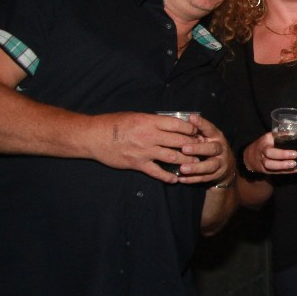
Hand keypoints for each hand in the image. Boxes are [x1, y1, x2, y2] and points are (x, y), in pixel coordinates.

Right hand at [86, 111, 206, 182]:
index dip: (190, 128)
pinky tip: (175, 179)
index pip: (177, 124)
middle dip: (192, 145)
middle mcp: (149, 136)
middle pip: (178, 141)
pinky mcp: (138, 164)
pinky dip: (168, 176)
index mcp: (149, 121)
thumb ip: (152, 121)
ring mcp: (144, 151)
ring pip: (172, 157)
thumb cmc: (114, 123)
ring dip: (186, 160)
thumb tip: (169, 123)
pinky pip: (157, 172)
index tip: (197, 131)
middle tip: (202, 148)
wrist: (94, 137)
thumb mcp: (135, 116)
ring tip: (196, 163)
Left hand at [175, 114, 234, 185]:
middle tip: (184, 148)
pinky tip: (181, 179)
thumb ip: (196, 132)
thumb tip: (179, 122)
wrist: (226, 166)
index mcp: (217, 137)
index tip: (191, 118)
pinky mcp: (216, 175)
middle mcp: (220, 149)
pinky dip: (193, 179)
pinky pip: (204, 178)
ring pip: (210, 166)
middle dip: (198, 149)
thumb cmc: (209, 146)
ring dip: (196, 167)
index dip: (202, 124)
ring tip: (182, 168)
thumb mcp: (207, 137)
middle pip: (212, 148)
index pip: (210, 129)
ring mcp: (220, 163)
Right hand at [243, 130, 296, 174]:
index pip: (278, 136)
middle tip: (295, 154)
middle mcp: (264, 150)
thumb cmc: (267, 145)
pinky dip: (288, 171)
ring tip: (294, 164)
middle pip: (270, 152)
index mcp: (267, 139)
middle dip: (282, 154)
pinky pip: (277, 172)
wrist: (250, 157)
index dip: (290, 137)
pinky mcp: (266, 170)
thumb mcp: (275, 138)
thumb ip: (293, 137)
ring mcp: (263, 161)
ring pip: (270, 164)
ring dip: (283, 165)